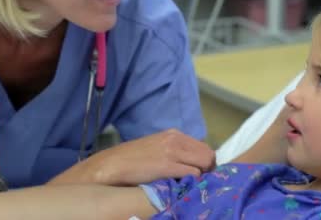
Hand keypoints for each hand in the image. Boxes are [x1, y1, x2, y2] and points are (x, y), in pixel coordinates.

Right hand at [50, 129, 215, 185]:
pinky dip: (192, 181)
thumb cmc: (132, 160)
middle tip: (200, 182)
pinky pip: (193, 173)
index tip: (202, 173)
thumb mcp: (156, 148)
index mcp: (173, 134)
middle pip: (208, 154)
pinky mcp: (167, 165)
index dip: (206, 161)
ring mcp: (172, 151)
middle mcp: (175, 139)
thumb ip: (174, 150)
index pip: (204, 146)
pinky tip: (182, 186)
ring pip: (204, 163)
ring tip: (190, 184)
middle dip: (208, 169)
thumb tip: (191, 162)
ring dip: (201, 176)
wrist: (112, 165)